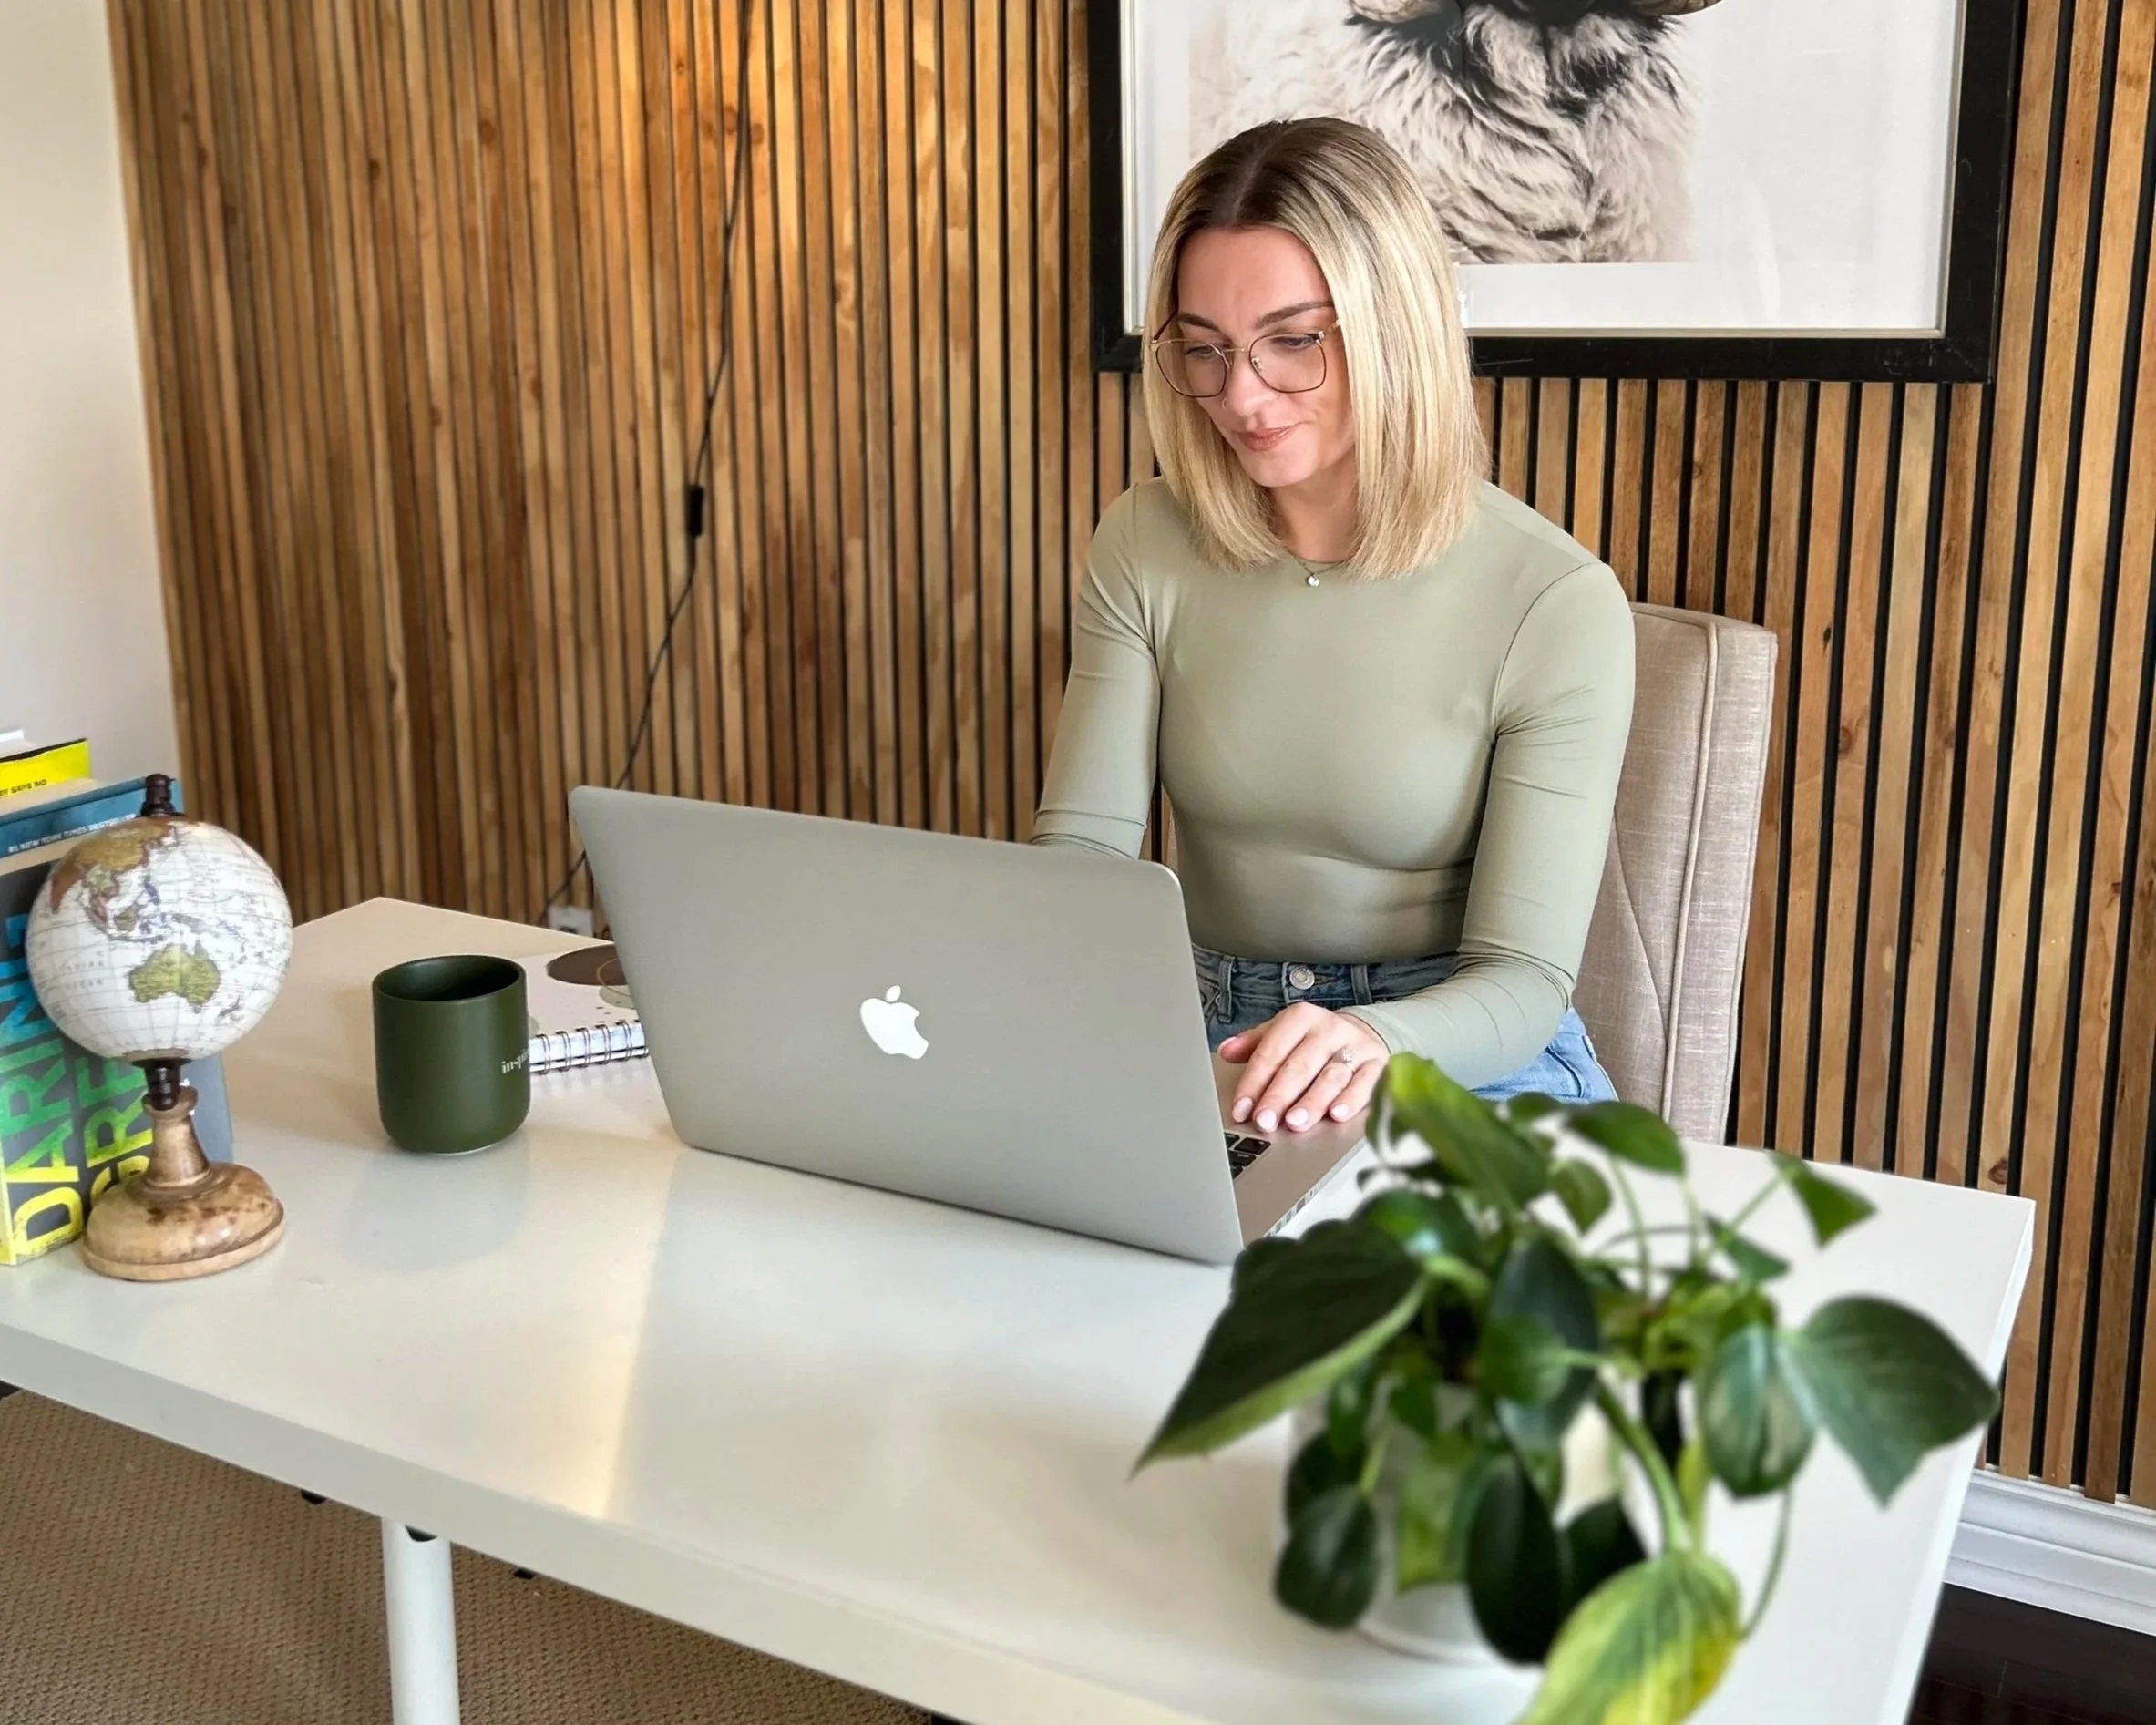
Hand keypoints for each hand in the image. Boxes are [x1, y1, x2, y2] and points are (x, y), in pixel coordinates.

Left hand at [1219, 1005, 1389, 1133]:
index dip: (1254, 1082)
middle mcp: (1329, 1029)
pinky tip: (1336, 1115)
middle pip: (1299, 1066)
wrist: (1363, 1033)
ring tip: (1295, 1122)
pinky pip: (1365, 1083)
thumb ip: (1255, 1044)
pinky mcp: (1378, 1064)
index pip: (1272, 1051)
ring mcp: (1356, 1046)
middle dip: (1279, 1096)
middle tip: (1265, 1120)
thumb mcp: (1283, 1034)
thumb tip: (1226, 1051)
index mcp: (1301, 1017)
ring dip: (1312, 1102)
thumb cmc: (1313, 1040)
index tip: (1242, 1109)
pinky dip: (1351, 1100)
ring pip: (1331, 1076)